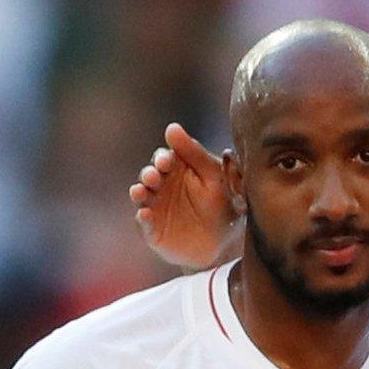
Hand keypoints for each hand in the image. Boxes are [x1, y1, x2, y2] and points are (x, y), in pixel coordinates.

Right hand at [129, 122, 238, 267]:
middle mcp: (162, 186)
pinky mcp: (153, 229)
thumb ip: (195, 153)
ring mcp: (155, 207)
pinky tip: (145, 214)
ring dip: (140, 192)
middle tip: (155, 176)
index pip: (164, 158)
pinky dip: (142, 218)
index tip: (167, 160)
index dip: (163, 158)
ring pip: (142, 196)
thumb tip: (171, 127)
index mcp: (177, 170)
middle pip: (150, 175)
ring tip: (142, 190)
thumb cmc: (223, 202)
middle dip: (150, 174)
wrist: (227, 241)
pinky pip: (143, 223)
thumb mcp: (214, 176)